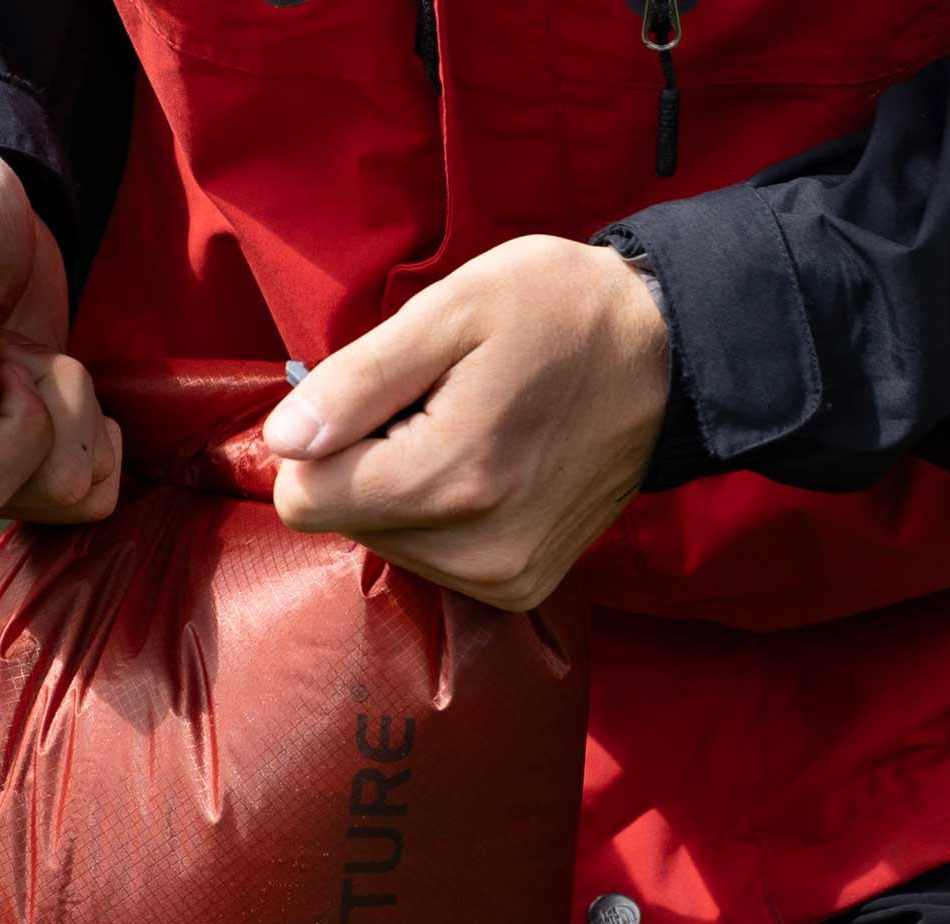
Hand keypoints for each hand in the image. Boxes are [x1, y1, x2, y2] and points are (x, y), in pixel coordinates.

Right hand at [0, 141, 121, 523]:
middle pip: (33, 492)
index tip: (11, 358)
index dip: (22, 429)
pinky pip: (90, 498)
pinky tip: (66, 395)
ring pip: (70, 494)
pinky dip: (97, 444)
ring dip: (79, 421)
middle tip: (28, 354)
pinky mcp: (19, 478)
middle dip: (60, 416)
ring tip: (40, 363)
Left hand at [262, 236, 669, 610]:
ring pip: (385, 544)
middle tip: (438, 407)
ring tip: (471, 432)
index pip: (303, 498)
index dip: (322, 440)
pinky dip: (442, 517)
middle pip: (344, 522)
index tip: (380, 398)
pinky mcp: (519, 589)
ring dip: (406, 489)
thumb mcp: (453, 309)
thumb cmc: (558, 311)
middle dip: (370, 462)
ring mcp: (500, 578)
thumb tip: (282, 443)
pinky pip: (431, 562)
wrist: (667, 356)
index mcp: (448, 477)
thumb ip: (357, 382)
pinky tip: (490, 468)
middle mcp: (473, 549)